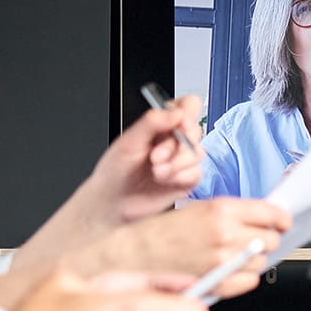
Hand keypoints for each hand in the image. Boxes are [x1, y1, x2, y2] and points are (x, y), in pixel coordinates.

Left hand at [89, 95, 205, 223]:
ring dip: (176, 164)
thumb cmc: (115, 171)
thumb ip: (152, 123)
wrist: (113, 204)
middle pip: (195, 130)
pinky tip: (163, 180)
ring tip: (156, 171)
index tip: (176, 124)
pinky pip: (196, 173)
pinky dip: (179, 177)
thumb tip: (176, 112)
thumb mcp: (128, 142)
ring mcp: (182, 160)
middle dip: (175, 145)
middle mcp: (174, 140)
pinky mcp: (186, 179)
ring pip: (197, 153)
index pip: (188, 105)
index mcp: (162, 124)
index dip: (187, 112)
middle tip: (155, 156)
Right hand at [96, 197, 291, 300]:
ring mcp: (222, 261)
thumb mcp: (199, 208)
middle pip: (272, 239)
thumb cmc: (161, 231)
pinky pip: (249, 281)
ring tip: (234, 254)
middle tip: (253, 236)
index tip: (281, 220)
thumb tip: (264, 218)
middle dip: (266, 237)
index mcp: (222, 210)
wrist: (135, 255)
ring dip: (254, 258)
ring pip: (262, 261)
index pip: (272, 214)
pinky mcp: (217, 283)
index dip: (280, 218)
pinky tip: (230, 269)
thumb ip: (233, 213)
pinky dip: (244, 277)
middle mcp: (225, 235)